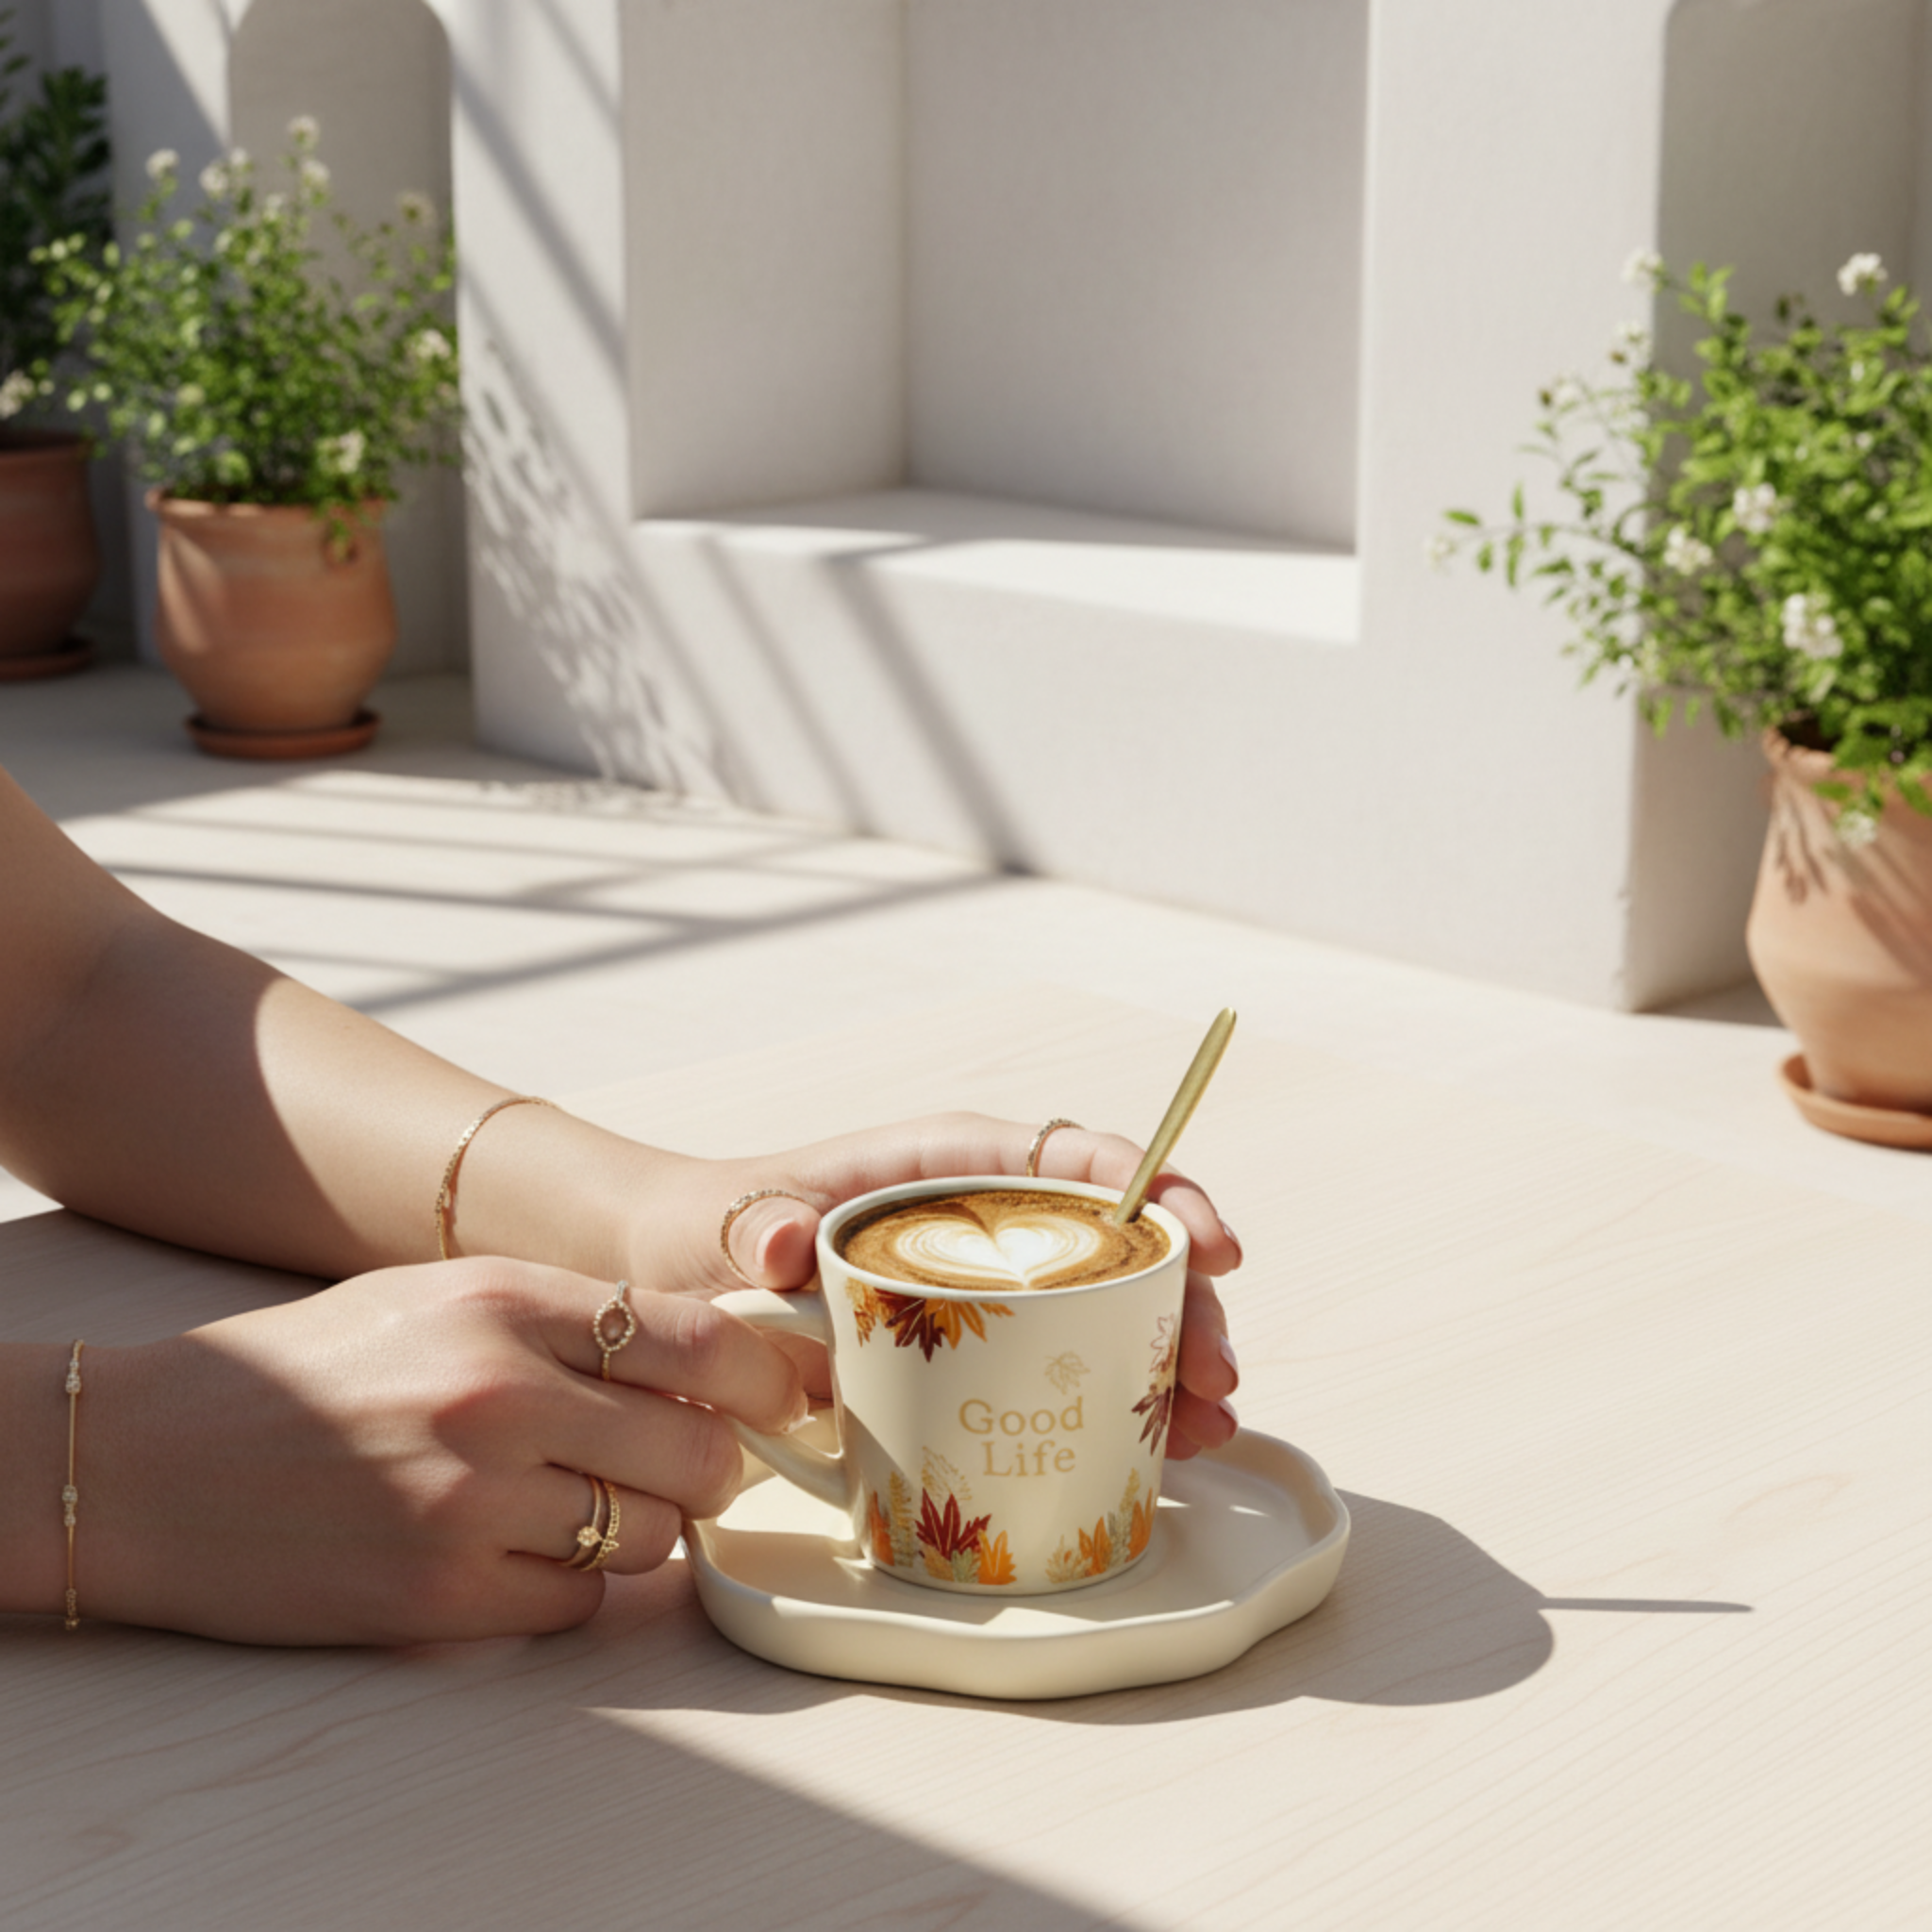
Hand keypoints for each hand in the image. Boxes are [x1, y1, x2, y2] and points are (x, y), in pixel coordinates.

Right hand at [83, 1257, 805, 1644]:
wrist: (153, 1459)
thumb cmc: (316, 1368)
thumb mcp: (449, 1296)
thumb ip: (576, 1319)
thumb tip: (715, 1354)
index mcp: (510, 1302)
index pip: (703, 1342)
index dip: (768, 1378)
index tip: (788, 1395)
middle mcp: (503, 1396)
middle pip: (704, 1453)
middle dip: (716, 1466)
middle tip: (687, 1462)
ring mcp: (473, 1502)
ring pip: (655, 1537)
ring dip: (643, 1529)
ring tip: (580, 1502)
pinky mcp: (441, 1598)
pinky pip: (580, 1603)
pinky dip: (572, 1584)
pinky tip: (516, 1551)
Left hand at [625, 1114, 1243, 1460]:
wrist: (686, 1285)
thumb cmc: (716, 1229)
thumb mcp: (731, 1223)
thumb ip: (758, 1227)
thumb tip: (783, 1245)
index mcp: (949, 1166)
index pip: (1072, 1159)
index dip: (1153, 1188)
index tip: (1202, 1239)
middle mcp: (990, 1222)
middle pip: (1120, 1245)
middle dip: (1188, 1299)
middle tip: (1218, 1372)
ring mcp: (996, 1292)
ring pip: (1117, 1310)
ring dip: (1177, 1362)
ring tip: (1213, 1425)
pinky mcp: (986, 1354)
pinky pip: (1078, 1367)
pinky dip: (1130, 1404)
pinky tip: (1174, 1452)